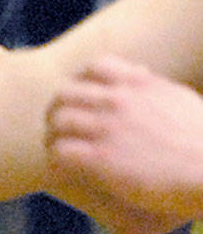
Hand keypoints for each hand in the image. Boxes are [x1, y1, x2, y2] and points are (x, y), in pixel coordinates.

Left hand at [46, 56, 202, 233]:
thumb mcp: (180, 99)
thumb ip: (155, 85)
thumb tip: (142, 73)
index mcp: (137, 84)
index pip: (93, 68)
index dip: (80, 82)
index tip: (79, 96)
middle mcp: (116, 101)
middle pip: (66, 93)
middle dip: (58, 108)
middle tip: (58, 123)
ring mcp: (107, 128)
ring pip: (59, 121)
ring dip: (54, 133)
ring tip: (56, 145)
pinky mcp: (102, 158)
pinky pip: (62, 151)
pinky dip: (57, 157)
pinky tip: (63, 165)